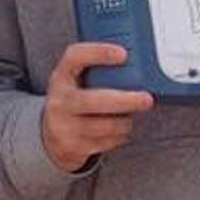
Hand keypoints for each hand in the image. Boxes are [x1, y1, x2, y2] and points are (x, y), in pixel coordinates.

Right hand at [41, 42, 153, 171]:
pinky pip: (106, 142)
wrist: (52, 135)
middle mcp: (59, 100)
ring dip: (124, 122)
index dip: (99, 53)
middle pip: (93, 100)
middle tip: (147, 99)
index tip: (124, 54)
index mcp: (61, 76)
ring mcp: (63, 126)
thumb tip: (141, 64)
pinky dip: (119, 136)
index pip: (75, 57)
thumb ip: (98, 70)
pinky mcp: (73, 146)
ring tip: (130, 116)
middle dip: (125, 101)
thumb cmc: (75, 99)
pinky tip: (120, 131)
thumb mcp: (77, 80)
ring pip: (104, 126)